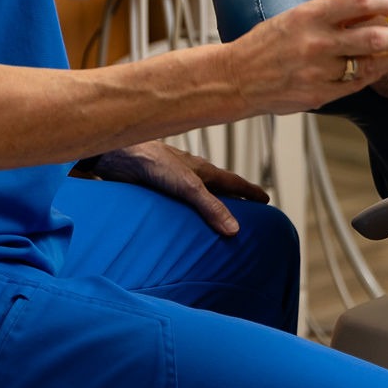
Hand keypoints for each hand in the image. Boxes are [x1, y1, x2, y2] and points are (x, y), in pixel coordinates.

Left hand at [87, 141, 269, 235]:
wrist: (120, 156)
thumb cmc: (156, 163)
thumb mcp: (190, 187)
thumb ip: (211, 208)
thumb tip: (235, 230)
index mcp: (203, 170)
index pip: (234, 182)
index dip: (250, 191)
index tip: (266, 199)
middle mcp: (190, 175)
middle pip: (217, 189)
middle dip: (232, 200)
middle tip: (246, 213)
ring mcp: (172, 182)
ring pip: (196, 196)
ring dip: (207, 207)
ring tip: (215, 222)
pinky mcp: (156, 191)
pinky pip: (177, 205)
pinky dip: (185, 213)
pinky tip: (181, 224)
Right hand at [223, 0, 387, 115]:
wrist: (237, 78)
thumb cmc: (267, 44)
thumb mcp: (296, 16)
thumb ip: (333, 13)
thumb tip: (373, 2)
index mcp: (308, 15)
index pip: (358, 0)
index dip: (386, 1)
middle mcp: (316, 42)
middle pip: (374, 35)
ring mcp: (319, 71)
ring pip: (370, 63)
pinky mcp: (320, 95)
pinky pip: (358, 84)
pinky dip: (376, 74)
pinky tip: (386, 67)